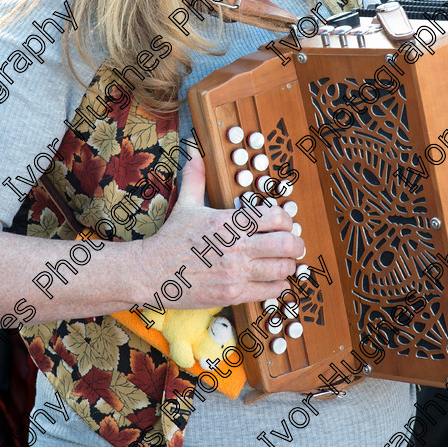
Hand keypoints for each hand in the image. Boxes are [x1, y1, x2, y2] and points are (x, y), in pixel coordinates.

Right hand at [140, 149, 304, 308]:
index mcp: (230, 221)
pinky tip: (273, 281)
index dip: (287, 221)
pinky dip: (277, 287)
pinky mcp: (233, 293)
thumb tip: (194, 153)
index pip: (276, 217)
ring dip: (288, 266)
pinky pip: (270, 291)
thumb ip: (196, 178)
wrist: (151, 272)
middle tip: (294, 245)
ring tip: (284, 264)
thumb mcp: (186, 205)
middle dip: (296, 244)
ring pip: (282, 269)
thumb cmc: (171, 239)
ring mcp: (236, 272)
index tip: (285, 225)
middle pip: (287, 244)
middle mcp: (237, 246)